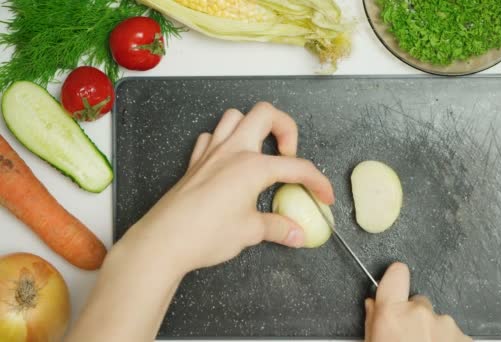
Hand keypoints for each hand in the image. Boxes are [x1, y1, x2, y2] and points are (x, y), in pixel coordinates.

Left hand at [119, 102, 334, 272]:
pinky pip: (211, 137)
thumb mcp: (251, 232)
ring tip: (261, 151)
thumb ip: (278, 228)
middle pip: (266, 114)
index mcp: (253, 166)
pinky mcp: (195, 162)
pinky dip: (223, 141)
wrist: (164, 241)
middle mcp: (233, 151)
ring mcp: (211, 153)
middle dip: (286, 128)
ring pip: (235, 117)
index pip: (297, 168)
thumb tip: (297, 233)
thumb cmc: (206, 234)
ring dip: (253, 127)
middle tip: (289, 155)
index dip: (317, 182)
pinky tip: (229, 160)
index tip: (324, 196)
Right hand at [365, 263, 471, 341]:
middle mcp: (420, 314)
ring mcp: (445, 325)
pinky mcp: (464, 337)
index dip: (396, 276)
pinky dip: (447, 341)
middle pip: (419, 302)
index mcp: (393, 314)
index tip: (396, 279)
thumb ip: (374, 320)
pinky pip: (452, 333)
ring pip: (437, 320)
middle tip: (410, 337)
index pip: (396, 274)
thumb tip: (375, 306)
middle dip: (416, 316)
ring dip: (432, 332)